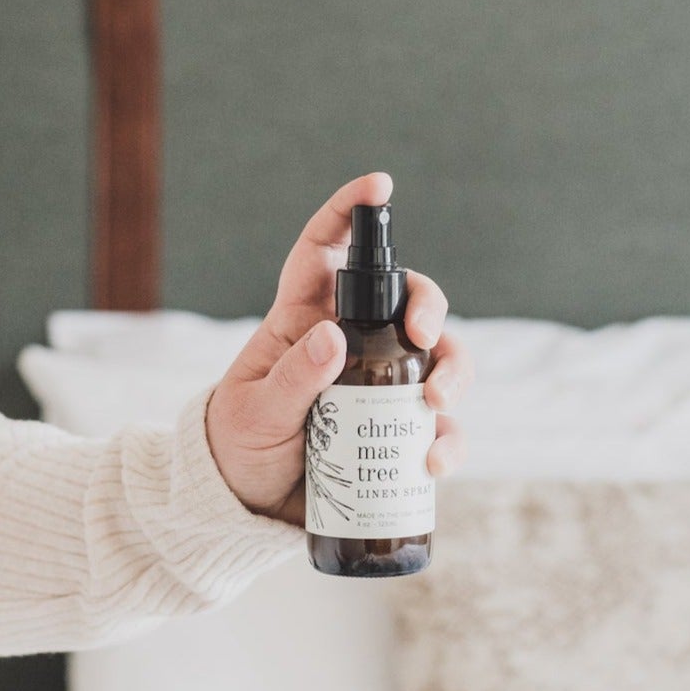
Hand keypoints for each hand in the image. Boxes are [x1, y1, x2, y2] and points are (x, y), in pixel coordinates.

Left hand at [204, 170, 471, 525]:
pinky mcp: (395, 430)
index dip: (350, 212)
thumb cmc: (237, 442)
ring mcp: (378, 384)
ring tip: (436, 405)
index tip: (379, 186)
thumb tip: (333, 337)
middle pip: (404, 300)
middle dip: (428, 306)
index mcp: (301, 318)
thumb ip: (293, 377)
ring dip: (452, 371)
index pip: (324, 252)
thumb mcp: (255, 411)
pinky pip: (438, 426)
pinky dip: (447, 440)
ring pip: (436, 357)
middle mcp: (349, 341)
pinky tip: (433, 462)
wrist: (244, 504)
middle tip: (421, 337)